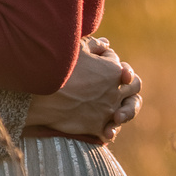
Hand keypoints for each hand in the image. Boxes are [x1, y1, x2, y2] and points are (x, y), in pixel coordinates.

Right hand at [24, 38, 142, 143]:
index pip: (121, 65)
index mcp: (114, 70)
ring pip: (129, 111)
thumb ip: (95, 45)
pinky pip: (111, 131)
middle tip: (116, 85)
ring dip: (126, 110)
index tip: (96, 63)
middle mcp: (116, 91)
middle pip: (135, 86)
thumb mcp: (78, 48)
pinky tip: (106, 130)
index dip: (109, 63)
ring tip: (116, 112)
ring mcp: (108, 110)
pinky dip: (109, 131)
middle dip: (127, 84)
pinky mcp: (97, 126)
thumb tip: (105, 44)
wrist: (41, 93)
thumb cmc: (59, 66)